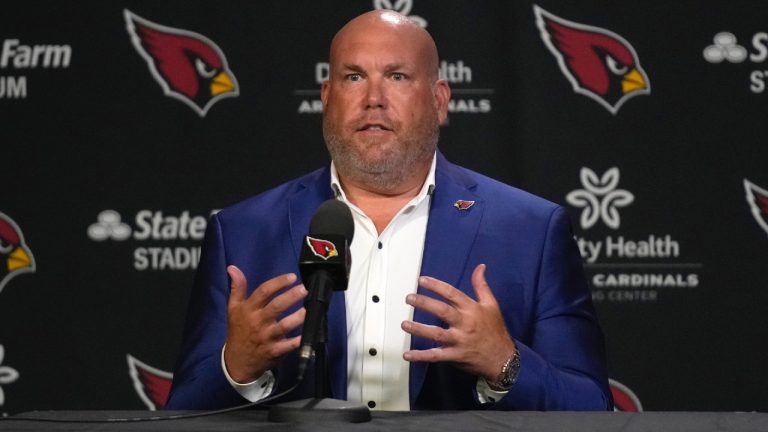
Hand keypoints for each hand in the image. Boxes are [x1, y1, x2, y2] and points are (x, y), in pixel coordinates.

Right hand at [223, 265, 306, 382]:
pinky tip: (308, 334)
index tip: (292, 277)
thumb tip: (232, 268)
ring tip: (309, 308)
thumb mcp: (233, 308)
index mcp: (249, 310)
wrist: (236, 361)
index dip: (278, 283)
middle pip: (276, 307)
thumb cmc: (238, 330)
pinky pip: (288, 346)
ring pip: (284, 326)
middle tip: (305, 289)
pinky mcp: (274, 351)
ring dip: (298, 317)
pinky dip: (298, 341)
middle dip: (291, 297)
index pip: (263, 292)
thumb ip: (237, 287)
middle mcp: (258, 322)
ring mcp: (267, 338)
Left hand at [401, 264, 515, 381]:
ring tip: (404, 324)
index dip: (436, 286)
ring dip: (419, 329)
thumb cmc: (495, 330)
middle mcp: (465, 324)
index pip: (452, 294)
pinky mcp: (455, 356)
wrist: (503, 358)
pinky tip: (407, 355)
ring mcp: (459, 341)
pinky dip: (421, 356)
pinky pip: (436, 356)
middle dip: (424, 303)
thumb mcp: (491, 305)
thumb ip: (481, 286)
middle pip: (442, 311)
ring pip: (437, 334)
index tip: (422, 280)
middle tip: (409, 298)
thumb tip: (480, 267)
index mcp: (471, 309)